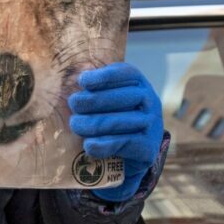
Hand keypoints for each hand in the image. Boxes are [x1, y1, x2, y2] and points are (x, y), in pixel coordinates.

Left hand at [68, 63, 162, 202]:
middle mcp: (149, 100)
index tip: (82, 81)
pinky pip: (122, 143)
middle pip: (117, 98)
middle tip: (73, 104)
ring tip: (75, 124)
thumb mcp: (109, 94)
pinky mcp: (148, 147)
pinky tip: (88, 145)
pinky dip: (102, 145)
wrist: (137, 149)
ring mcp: (151, 124)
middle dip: (90, 100)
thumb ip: (95, 85)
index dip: (102, 77)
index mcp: (138, 83)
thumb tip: (77, 79)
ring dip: (91, 123)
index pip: (123, 74)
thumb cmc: (115, 113)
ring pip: (116, 122)